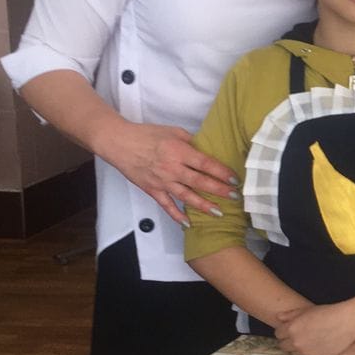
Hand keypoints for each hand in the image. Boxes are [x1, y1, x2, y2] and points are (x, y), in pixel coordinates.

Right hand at [100, 121, 236, 225]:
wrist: (119, 142)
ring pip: (186, 196)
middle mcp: (172, 168)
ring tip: (219, 212)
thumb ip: (190, 141)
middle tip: (235, 196)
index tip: (234, 178)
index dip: (222, 172)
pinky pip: (166, 205)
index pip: (205, 164)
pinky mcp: (152, 189)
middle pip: (200, 182)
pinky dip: (177, 215)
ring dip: (203, 205)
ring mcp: (162, 181)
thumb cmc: (147, 134)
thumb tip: (206, 150)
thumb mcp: (173, 131)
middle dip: (219, 190)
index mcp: (179, 151)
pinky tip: (188, 223)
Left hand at [275, 303, 354, 354]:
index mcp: (291, 328)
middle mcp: (295, 342)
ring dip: (297, 348)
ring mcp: (305, 352)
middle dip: (288, 341)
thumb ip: (290, 315)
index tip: (291, 329)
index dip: (284, 331)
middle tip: (299, 336)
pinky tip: (317, 345)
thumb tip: (278, 317)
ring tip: (308, 341)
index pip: (278, 334)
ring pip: (293, 353)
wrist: (346, 322)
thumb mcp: (307, 310)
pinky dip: (309, 353)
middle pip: (283, 346)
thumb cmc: (327, 312)